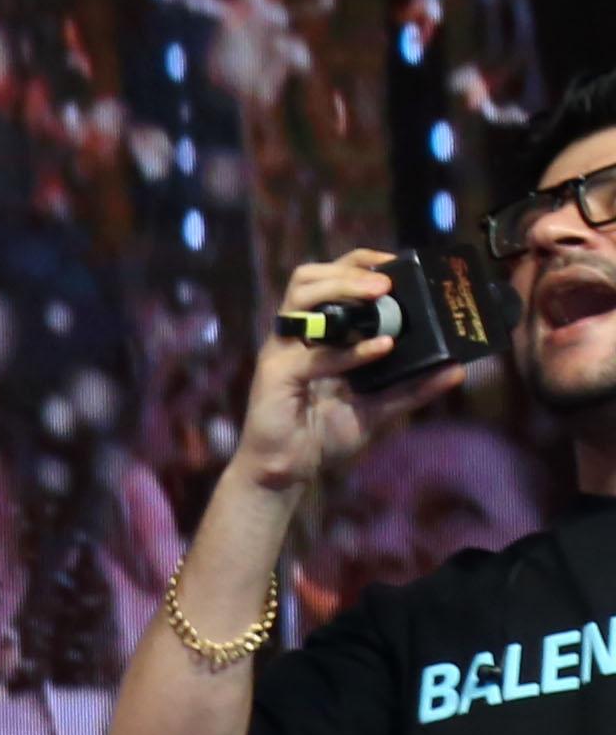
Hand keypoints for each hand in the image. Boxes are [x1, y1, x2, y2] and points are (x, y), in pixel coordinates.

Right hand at [233, 250, 465, 497]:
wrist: (289, 471)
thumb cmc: (323, 434)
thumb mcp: (380, 407)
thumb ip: (413, 387)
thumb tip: (457, 369)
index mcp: (317, 333)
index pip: (331, 279)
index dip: (361, 263)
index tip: (398, 263)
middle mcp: (297, 336)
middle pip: (309, 277)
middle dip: (350, 269)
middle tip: (387, 279)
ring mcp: (283, 352)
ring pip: (300, 298)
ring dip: (340, 288)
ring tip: (379, 293)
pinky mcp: (276, 376)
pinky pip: (312, 355)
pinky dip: (349, 350)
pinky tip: (381, 348)